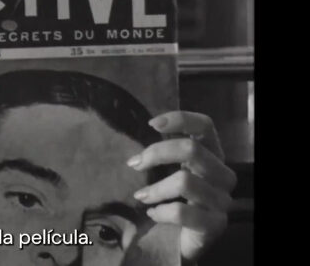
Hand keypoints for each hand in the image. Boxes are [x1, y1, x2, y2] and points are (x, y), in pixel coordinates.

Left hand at [126, 111, 236, 262]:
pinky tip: (152, 213)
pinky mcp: (214, 224)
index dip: (180, 119)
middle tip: (134, 163)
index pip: (206, 126)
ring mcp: (221, 200)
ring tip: (141, 195)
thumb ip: (165, 153)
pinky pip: (182, 212)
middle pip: (192, 150)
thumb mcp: (174, 171)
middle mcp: (223, 175)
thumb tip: (137, 146)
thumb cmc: (178, 199)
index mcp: (213, 155)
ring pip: (185, 182)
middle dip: (157, 153)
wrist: (186, 239)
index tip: (151, 123)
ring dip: (155, 188)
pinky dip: (161, 211)